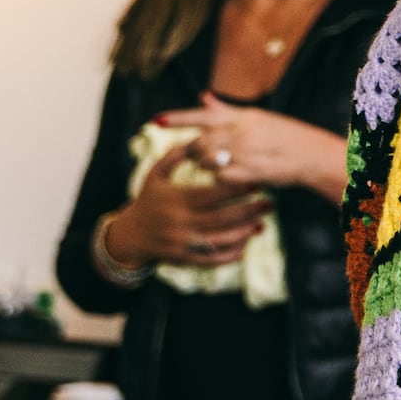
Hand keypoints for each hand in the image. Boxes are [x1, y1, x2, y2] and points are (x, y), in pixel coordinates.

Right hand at [102, 133, 271, 270]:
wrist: (130, 236)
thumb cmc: (148, 200)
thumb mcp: (155, 175)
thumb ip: (174, 156)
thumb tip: (198, 139)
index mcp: (176, 200)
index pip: (212, 194)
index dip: (236, 189)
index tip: (257, 183)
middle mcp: (180, 223)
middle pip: (222, 219)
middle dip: (248, 212)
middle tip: (270, 204)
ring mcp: (183, 243)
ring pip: (221, 241)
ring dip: (244, 233)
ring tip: (262, 224)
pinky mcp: (185, 260)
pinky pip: (213, 259)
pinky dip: (232, 254)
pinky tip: (246, 244)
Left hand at [156, 100, 349, 204]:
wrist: (313, 156)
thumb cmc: (287, 135)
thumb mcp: (257, 117)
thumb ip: (226, 110)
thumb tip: (203, 96)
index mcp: (241, 116)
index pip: (203, 115)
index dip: (178, 118)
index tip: (156, 120)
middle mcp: (240, 132)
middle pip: (200, 142)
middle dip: (192, 151)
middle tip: (192, 156)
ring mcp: (244, 153)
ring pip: (208, 160)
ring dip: (205, 165)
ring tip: (217, 165)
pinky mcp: (249, 173)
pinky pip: (221, 178)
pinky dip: (220, 179)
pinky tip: (230, 178)